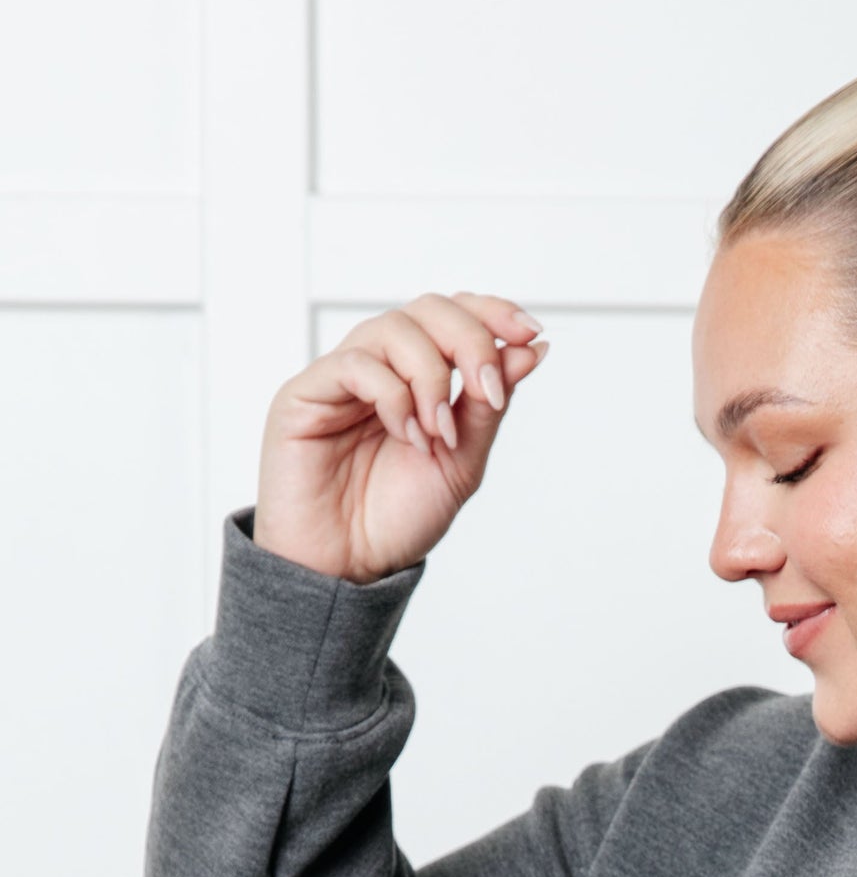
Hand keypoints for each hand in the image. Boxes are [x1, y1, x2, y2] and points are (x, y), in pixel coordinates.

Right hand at [252, 291, 548, 584]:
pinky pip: (356, 364)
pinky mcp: (305, 393)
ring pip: (394, 327)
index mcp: (417, 377)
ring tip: (439, 434)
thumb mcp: (462, 462)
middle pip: (428, 309)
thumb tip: (531, 348)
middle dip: (469, 342)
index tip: (529, 332)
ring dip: (431, 378)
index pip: (453, 316)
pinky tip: (407, 436)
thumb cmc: (396, 519)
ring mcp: (341, 376)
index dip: (492, 313)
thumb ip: (488, 406)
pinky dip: (395, 396)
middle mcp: (380, 366)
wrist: (349, 567)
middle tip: (486, 392)